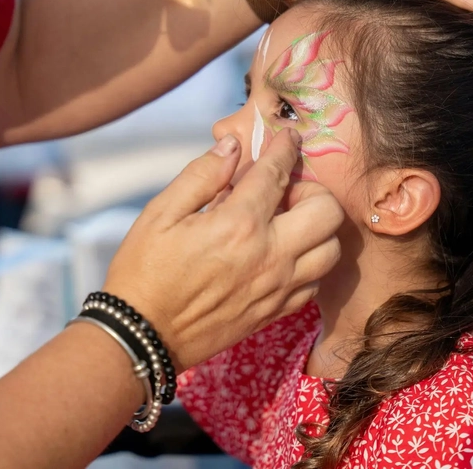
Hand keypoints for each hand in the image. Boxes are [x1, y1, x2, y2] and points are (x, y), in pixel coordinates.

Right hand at [101, 130, 343, 370]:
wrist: (142, 337)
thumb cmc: (144, 270)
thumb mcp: (161, 213)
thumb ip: (202, 175)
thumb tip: (233, 146)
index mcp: (239, 224)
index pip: (278, 173)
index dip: (286, 148)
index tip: (289, 136)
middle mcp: (269, 255)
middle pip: (326, 211)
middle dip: (313, 190)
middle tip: (285, 191)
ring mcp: (277, 287)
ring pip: (330, 250)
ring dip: (317, 229)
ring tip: (288, 223)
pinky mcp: (275, 312)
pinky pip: (315, 283)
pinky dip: (309, 263)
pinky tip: (283, 254)